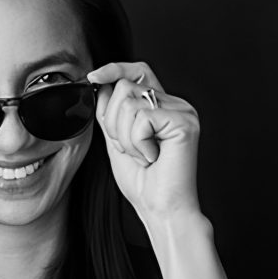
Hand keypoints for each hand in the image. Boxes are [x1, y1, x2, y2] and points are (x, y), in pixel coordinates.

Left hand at [88, 62, 200, 222]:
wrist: (160, 209)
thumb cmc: (143, 182)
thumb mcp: (116, 140)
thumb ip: (110, 112)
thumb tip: (99, 84)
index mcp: (161, 106)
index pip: (138, 72)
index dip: (114, 69)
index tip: (92, 77)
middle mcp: (175, 104)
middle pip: (125, 87)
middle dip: (113, 122)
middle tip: (131, 149)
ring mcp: (183, 111)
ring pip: (130, 103)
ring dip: (125, 137)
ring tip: (143, 155)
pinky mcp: (184, 122)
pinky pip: (142, 118)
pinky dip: (137, 143)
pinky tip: (153, 157)